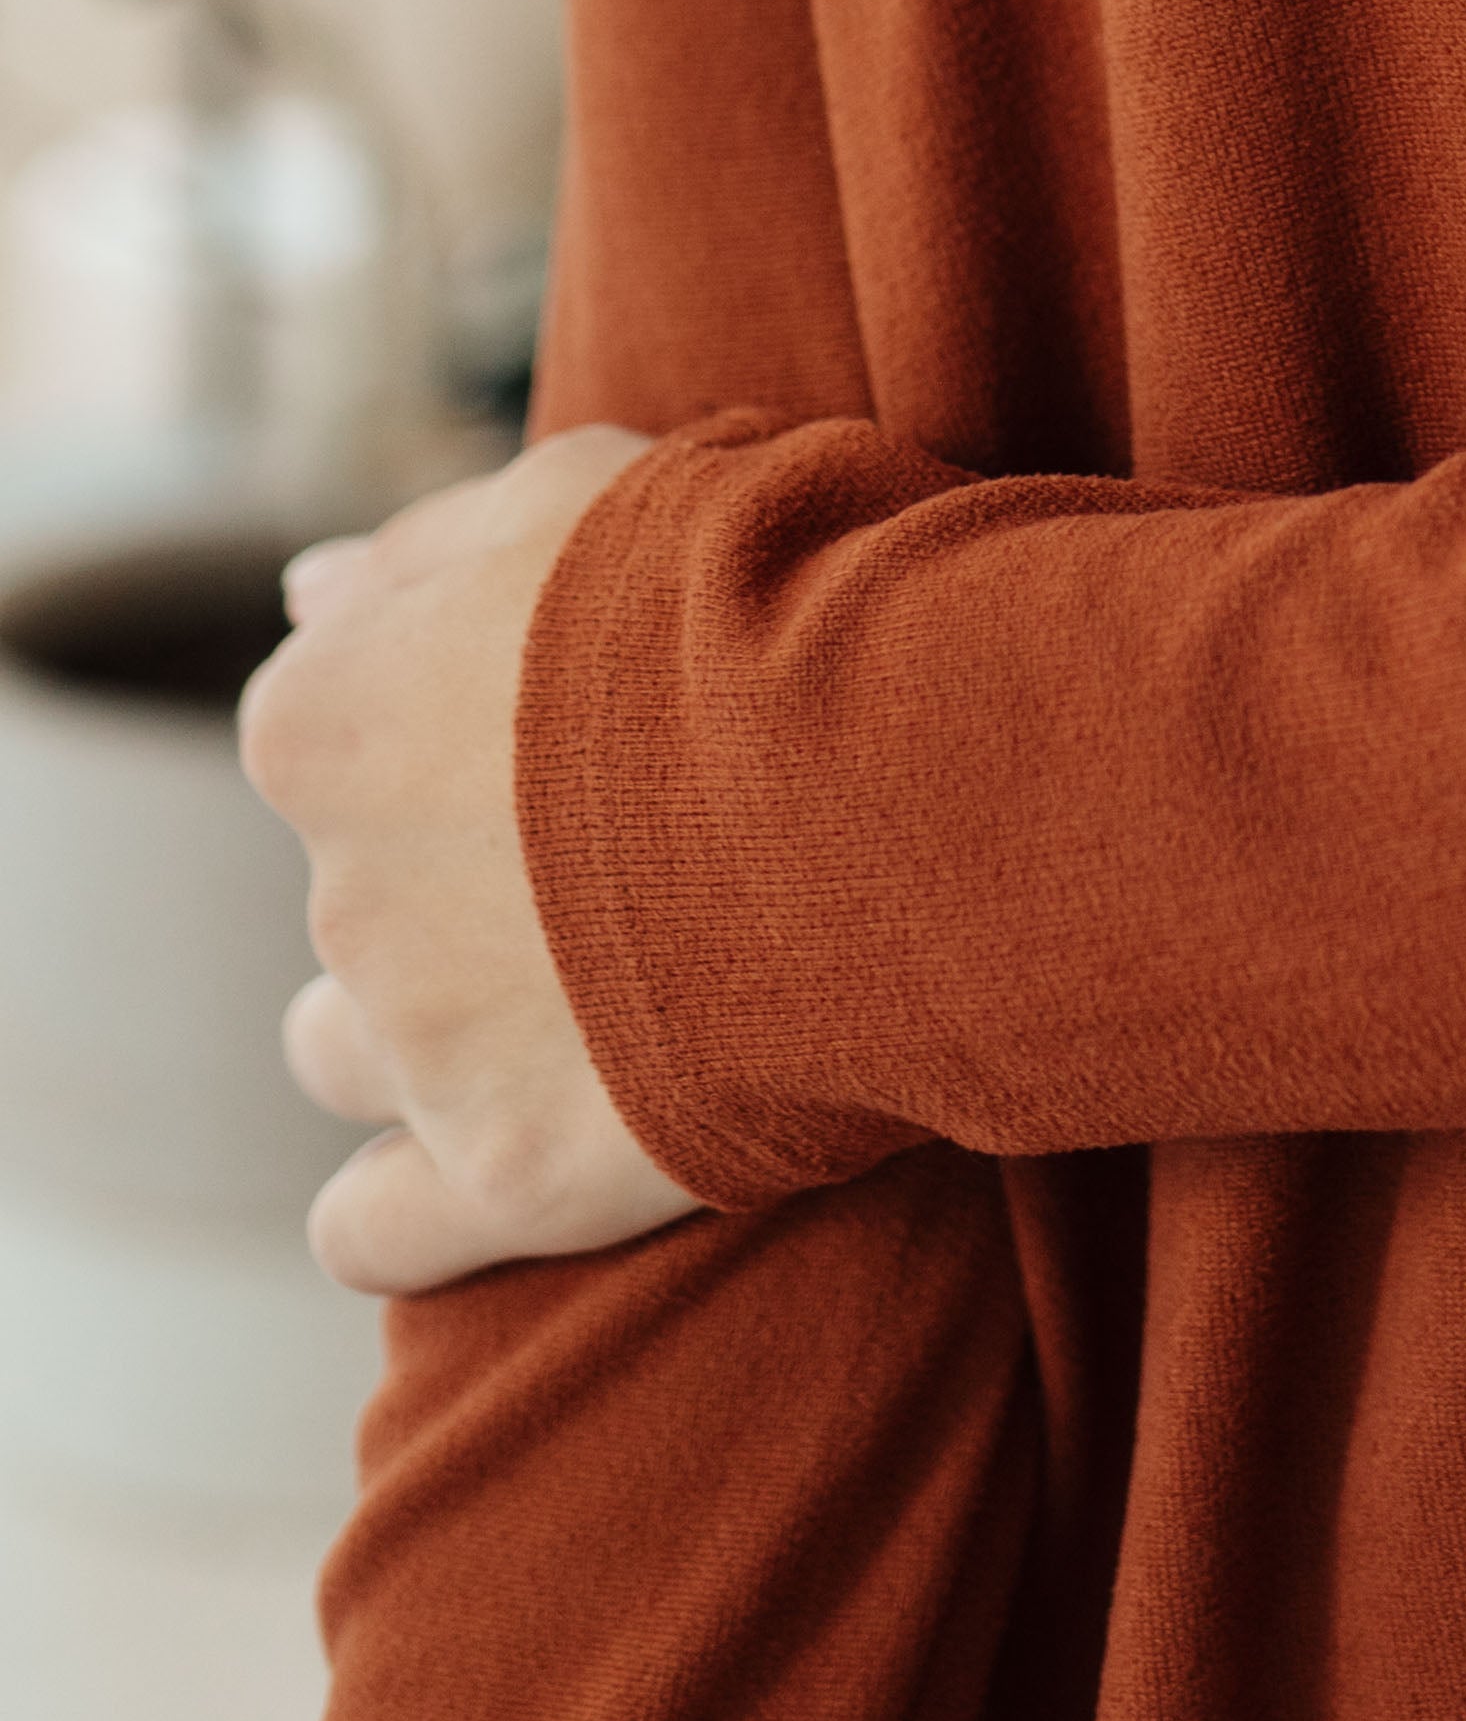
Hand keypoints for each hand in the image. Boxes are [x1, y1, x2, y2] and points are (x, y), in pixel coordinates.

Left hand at [237, 426, 707, 1295]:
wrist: (901, 762)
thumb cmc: (764, 588)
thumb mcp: (586, 490)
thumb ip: (426, 548)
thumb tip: (309, 590)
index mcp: (329, 720)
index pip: (321, 726)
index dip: (445, 716)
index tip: (561, 720)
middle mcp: (343, 890)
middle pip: (355, 889)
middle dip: (456, 869)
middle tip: (627, 838)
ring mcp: (422, 1046)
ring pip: (344, 1052)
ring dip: (427, 1024)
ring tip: (583, 985)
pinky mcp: (511, 1175)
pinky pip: (372, 1230)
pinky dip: (405, 1206)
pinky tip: (496, 1152)